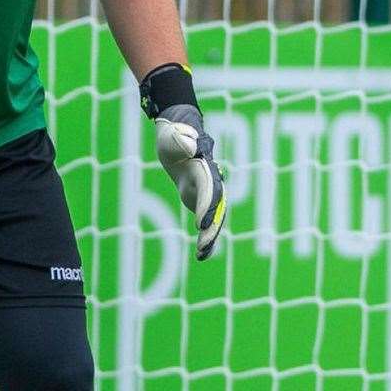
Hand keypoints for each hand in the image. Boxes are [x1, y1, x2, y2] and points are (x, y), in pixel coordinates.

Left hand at [155, 104, 225, 259]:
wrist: (177, 135)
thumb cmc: (174, 134)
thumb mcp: (173, 135)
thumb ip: (181, 140)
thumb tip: (192, 148)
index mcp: (204, 167)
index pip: (210, 190)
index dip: (208, 207)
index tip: (201, 224)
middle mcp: (210, 182)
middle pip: (216, 208)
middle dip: (212, 227)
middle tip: (202, 244)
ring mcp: (206, 192)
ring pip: (214, 217)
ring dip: (210, 236)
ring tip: (202, 254)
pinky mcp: (200, 199)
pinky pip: (206, 221)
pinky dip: (206, 237)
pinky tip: (202, 256)